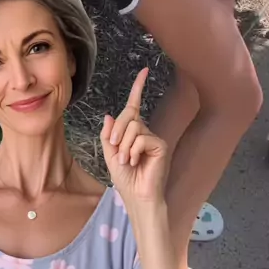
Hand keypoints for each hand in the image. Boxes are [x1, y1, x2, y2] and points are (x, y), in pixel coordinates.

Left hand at [101, 69, 167, 204]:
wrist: (137, 198)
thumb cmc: (125, 180)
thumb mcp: (110, 156)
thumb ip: (108, 136)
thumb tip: (109, 114)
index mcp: (133, 132)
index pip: (135, 105)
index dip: (138, 87)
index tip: (145, 70)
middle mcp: (145, 131)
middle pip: (129, 115)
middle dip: (117, 131)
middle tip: (115, 151)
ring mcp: (153, 138)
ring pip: (133, 127)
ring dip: (124, 146)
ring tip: (126, 161)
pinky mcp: (160, 145)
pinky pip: (141, 138)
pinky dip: (133, 151)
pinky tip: (135, 162)